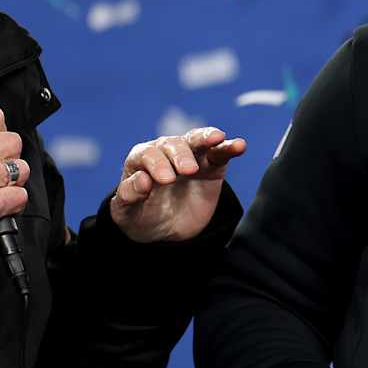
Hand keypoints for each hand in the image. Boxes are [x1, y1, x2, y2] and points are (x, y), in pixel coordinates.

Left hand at [108, 126, 246, 243]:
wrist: (166, 229)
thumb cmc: (142, 216)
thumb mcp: (128, 212)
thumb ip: (129, 195)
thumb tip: (142, 179)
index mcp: (141, 160)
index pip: (148, 154)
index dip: (156, 164)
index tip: (166, 180)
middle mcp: (165, 153)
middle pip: (173, 145)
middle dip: (180, 155)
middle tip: (187, 171)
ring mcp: (190, 157)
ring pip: (197, 140)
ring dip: (207, 138)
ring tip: (217, 139)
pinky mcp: (211, 165)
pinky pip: (220, 152)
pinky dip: (229, 147)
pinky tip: (240, 145)